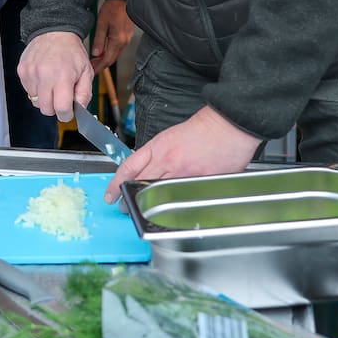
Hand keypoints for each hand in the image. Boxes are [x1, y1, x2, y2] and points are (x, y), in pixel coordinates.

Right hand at [17, 31, 93, 121]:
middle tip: (61, 97)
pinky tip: (44, 78)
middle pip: (46, 109)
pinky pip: (28, 91)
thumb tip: (80, 109)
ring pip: (35, 102)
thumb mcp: (86, 71)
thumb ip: (85, 93)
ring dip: (45, 98)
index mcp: (62, 77)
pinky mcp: (22, 71)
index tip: (68, 111)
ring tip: (52, 84)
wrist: (54, 32)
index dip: (66, 114)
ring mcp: (30, 73)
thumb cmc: (71, 51)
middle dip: (55, 108)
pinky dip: (36, 90)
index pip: (61, 109)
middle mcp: (44, 76)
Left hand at [90, 0, 133, 73]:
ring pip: (116, 54)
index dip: (99, 67)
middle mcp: (125, 41)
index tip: (92, 71)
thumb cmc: (112, 8)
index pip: (108, 59)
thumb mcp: (101, 24)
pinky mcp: (127, 35)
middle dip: (102, 65)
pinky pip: (119, 48)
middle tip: (92, 68)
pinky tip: (104, 51)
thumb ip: (99, 40)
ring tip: (95, 61)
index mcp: (118, 40)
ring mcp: (127, 39)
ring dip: (106, 59)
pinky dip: (111, 52)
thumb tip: (96, 54)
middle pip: (113, 59)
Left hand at [103, 105, 262, 202]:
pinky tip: (173, 211)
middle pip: (141, 184)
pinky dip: (178, 206)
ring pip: (160, 194)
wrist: (226, 125)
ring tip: (145, 212)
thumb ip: (157, 155)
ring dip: (150, 204)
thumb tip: (147, 171)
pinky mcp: (201, 183)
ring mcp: (185, 175)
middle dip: (129, 198)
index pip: (130, 167)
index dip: (116, 183)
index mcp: (159, 148)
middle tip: (123, 207)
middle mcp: (169, 163)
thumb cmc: (201, 129)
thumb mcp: (169, 137)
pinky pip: (185, 198)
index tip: (111, 194)